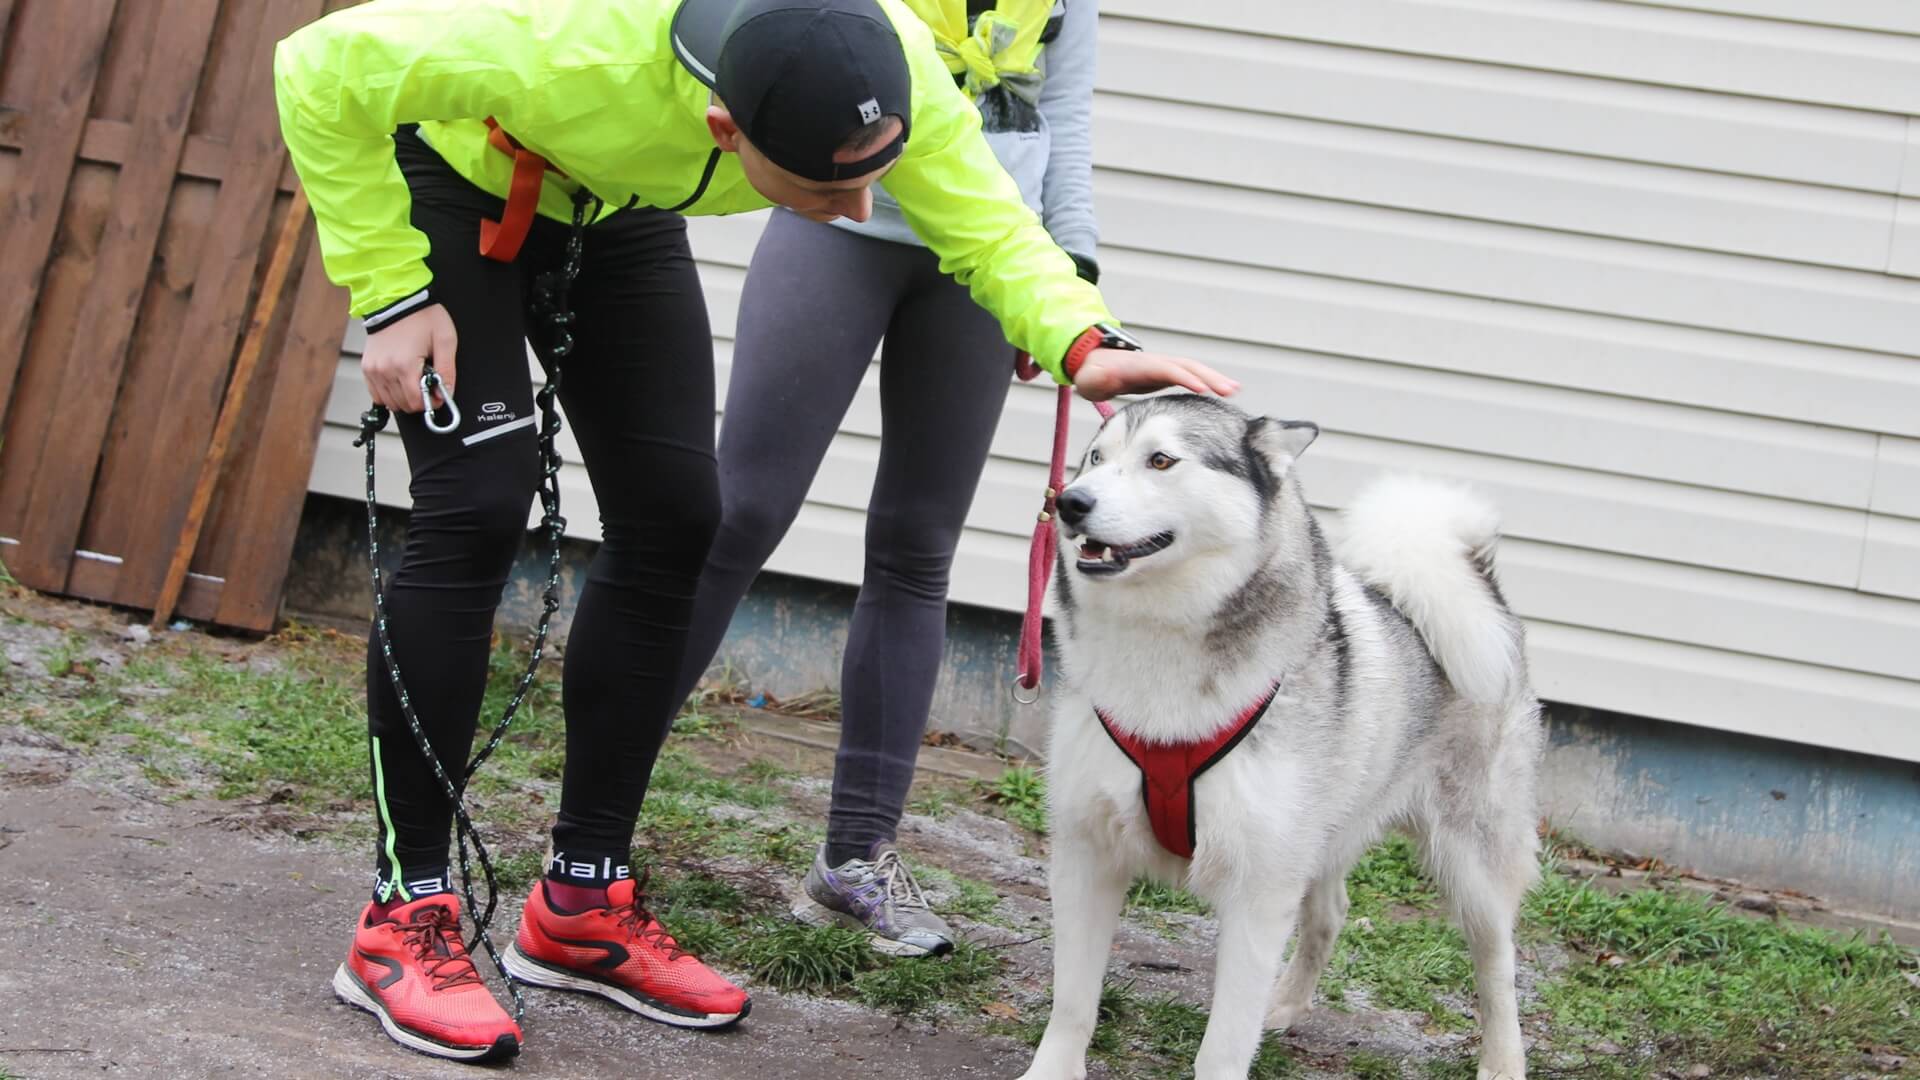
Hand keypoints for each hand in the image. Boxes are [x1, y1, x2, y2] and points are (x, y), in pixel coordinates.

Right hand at [362, 303, 456, 412]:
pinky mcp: (367, 367)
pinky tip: (400, 381)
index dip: (431, 403)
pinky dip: (389, 393)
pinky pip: (376, 394)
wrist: (396, 299)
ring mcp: (373, 369)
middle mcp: (385, 370)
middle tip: (427, 383)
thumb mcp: (444, 341)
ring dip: (404, 398)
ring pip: (389, 402)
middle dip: (419, 400)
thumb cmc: (421, 316)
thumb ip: (447, 371)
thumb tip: (446, 394)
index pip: (416, 402)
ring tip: (414, 379)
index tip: (437, 395)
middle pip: (403, 405)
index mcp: (404, 365)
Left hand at [1071, 348, 1238, 401]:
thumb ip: (1097, 379)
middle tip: (1230, 390)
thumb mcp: (1091, 378)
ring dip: (1214, 378)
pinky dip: (1207, 382)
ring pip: (1193, 369)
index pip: (1167, 369)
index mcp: (1141, 365)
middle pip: (1187, 367)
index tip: (1202, 389)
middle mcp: (1156, 363)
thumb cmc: (1093, 375)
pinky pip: (1191, 376)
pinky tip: (1222, 391)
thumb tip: (1101, 378)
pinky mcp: (1166, 374)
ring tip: (1235, 390)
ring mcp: (1163, 367)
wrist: (1094, 364)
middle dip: (1209, 377)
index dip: (1184, 378)